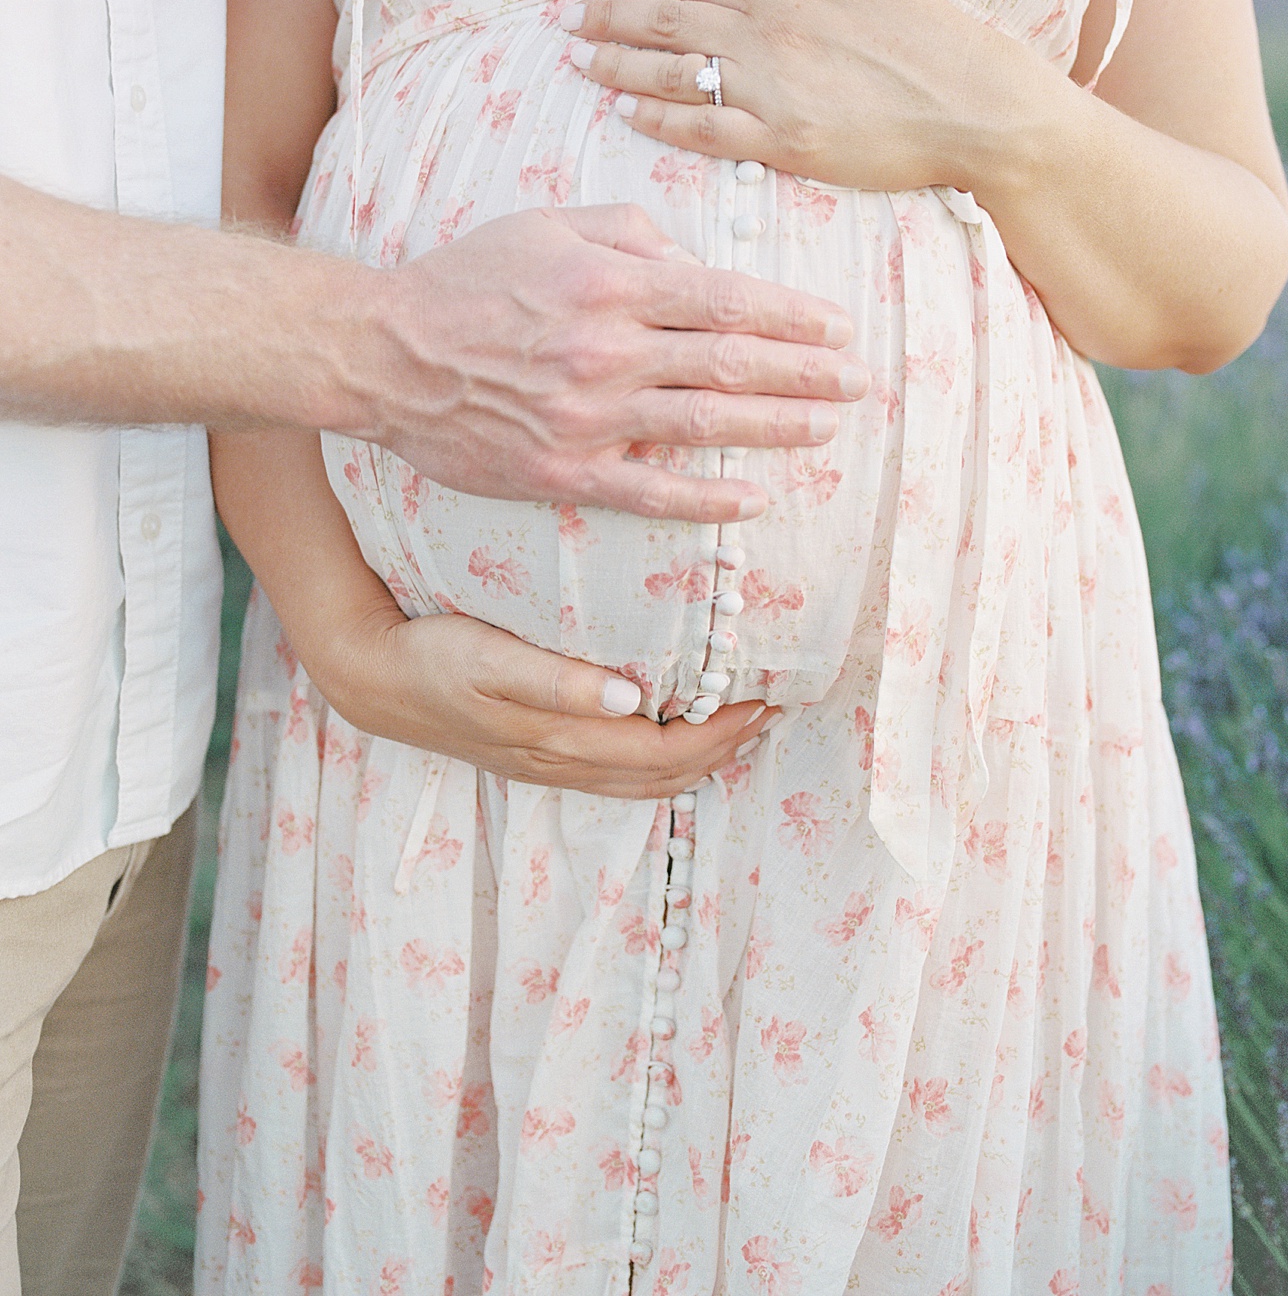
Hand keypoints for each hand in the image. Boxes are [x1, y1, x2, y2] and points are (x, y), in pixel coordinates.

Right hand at [322, 601, 780, 799]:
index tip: (764, 701)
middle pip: (662, 773)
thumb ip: (561, 680)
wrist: (369, 676)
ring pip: (639, 778)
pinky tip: (669, 737)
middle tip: (771, 714)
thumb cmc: (432, 656)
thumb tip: (636, 698)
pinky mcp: (531, 752)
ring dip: (695, 760)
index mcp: (560, 739)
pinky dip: (656, 760)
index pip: (663, 749)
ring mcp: (546, 762)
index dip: (720, 733)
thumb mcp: (491, 660)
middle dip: (723, 749)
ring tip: (737, 729)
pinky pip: (613, 771)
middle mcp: (560, 760)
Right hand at [365, 201, 869, 521]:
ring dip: (777, 428)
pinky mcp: (564, 470)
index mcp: (610, 284)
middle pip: (733, 363)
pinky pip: (652, 488)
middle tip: (857, 381)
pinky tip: (753, 499)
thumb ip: (630, 234)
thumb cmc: (467, 279)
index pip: (728, 299)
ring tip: (826, 428)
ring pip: (707, 423)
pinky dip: (708, 496)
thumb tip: (695, 259)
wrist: (384, 352)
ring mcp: (589, 416)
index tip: (837, 326)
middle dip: (808, 373)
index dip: (793, 315)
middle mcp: (609, 350)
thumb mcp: (546, 223)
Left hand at [563, 0, 1032, 192]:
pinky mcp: (783, 143)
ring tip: (578, 63)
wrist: (975, 104)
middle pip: (666, 22)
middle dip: (605, 19)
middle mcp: (766, 35)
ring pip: (674, 72)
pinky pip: (704, 129)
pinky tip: (626, 110)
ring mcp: (771, 91)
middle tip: (561, 22)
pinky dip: (659, 117)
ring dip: (618, 64)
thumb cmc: (927, 30)